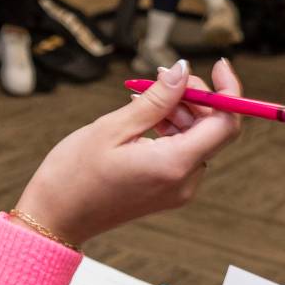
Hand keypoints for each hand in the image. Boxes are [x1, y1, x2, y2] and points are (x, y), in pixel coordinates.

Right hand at [14, 59, 242, 246]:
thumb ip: (156, 99)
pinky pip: (183, 155)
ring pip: (198, 140)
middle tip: (161, 80)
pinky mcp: (168, 193)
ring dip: (179, 114)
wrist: (56, 218)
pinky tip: (144, 123)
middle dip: (195, 99)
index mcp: (173, 165)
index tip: (216, 66)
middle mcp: (184, 182)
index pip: (226, 124)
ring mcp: (178, 191)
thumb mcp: (113, 127)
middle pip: (213, 130)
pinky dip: (171, 133)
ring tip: (142, 103)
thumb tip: (183, 72)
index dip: (229, 91)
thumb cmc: (74, 174)